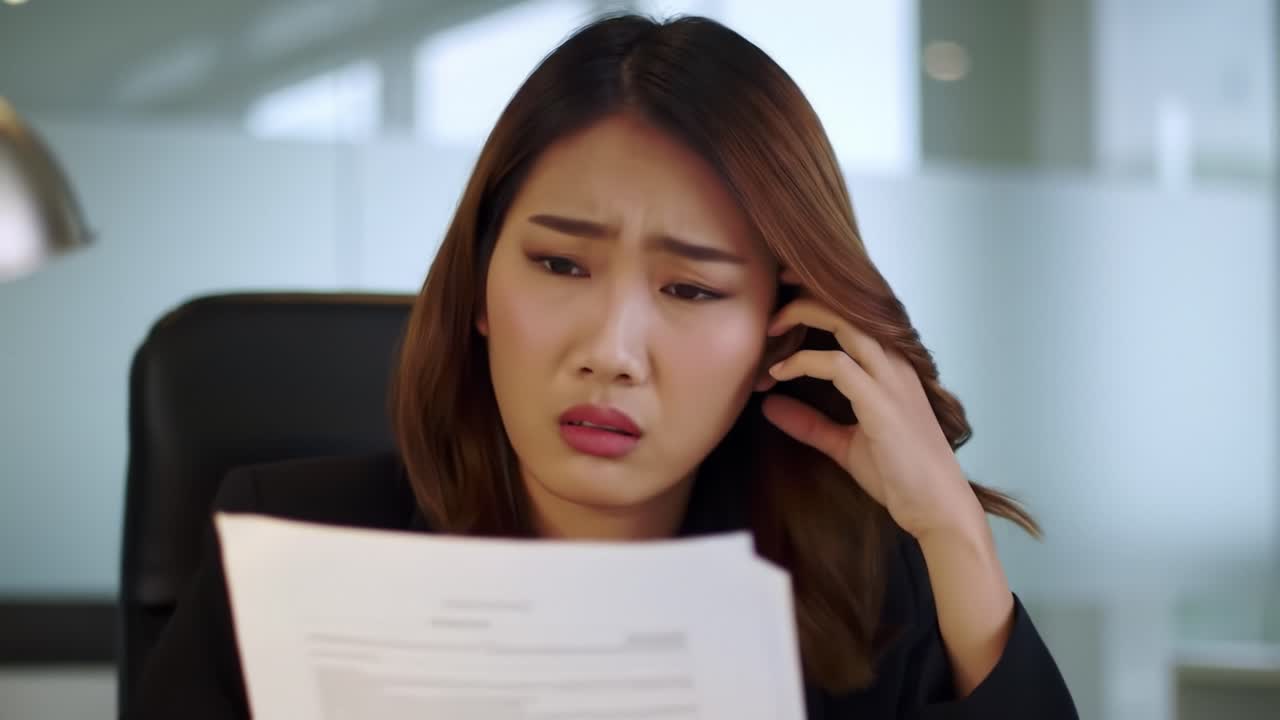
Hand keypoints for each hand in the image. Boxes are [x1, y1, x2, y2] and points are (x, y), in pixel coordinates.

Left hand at [758, 269, 983, 539]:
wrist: (936, 507)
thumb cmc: (899, 475)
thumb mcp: (844, 444)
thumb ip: (810, 422)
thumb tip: (770, 406)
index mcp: (891, 367)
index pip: (856, 316)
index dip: (817, 303)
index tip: (780, 307)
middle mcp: (895, 363)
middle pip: (850, 307)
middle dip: (807, 296)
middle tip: (772, 298)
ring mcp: (891, 380)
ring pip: (847, 324)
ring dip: (804, 317)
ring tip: (769, 328)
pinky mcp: (882, 402)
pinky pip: (837, 364)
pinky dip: (803, 363)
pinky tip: (779, 373)